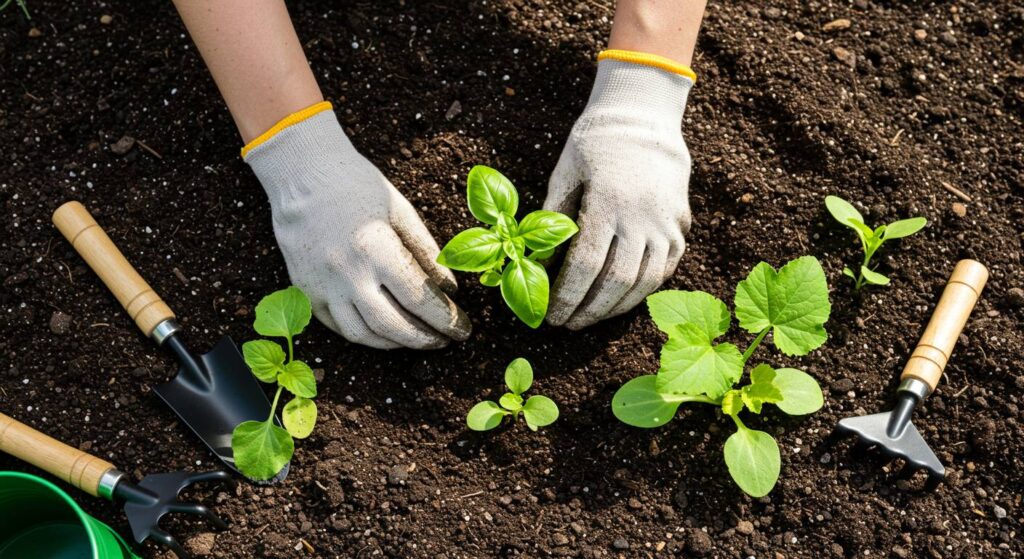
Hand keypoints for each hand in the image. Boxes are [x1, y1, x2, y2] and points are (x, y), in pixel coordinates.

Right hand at [245, 107, 470, 348]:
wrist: (302, 176)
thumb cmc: (356, 186)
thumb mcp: (400, 211)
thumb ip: (426, 251)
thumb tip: (450, 290)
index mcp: (377, 250)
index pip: (420, 299)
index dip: (446, 319)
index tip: (463, 329)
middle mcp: (348, 274)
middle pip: (393, 326)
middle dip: (425, 339)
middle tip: (445, 340)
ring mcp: (323, 286)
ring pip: (364, 335)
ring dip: (396, 344)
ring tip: (418, 339)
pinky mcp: (306, 291)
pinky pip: (338, 327)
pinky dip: (365, 336)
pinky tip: (385, 332)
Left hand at [545, 58, 693, 329]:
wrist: (644, 118)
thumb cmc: (594, 144)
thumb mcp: (565, 172)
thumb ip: (553, 216)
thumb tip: (537, 262)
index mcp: (608, 202)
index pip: (584, 264)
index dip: (566, 296)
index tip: (550, 315)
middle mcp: (641, 216)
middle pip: (615, 280)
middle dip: (588, 310)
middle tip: (567, 325)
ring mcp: (665, 223)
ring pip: (643, 281)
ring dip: (615, 307)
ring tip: (590, 319)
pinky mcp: (680, 226)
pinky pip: (665, 270)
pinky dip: (642, 291)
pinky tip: (620, 301)